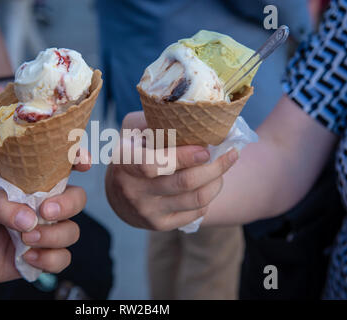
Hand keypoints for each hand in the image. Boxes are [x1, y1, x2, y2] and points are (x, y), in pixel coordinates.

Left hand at [0, 150, 90, 291]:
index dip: (77, 160)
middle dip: (67, 205)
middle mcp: (40, 205)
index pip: (59, 167)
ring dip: (54, 236)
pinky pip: (61, 258)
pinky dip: (50, 259)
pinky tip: (27, 257)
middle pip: (76, 199)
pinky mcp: (39, 256)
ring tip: (26, 240)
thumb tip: (30, 220)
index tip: (84, 163)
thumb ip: (1, 204)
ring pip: (72, 231)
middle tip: (44, 213)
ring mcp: (41, 231)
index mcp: (28, 183)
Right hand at [105, 112, 237, 230]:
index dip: (183, 157)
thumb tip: (193, 114)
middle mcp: (132, 190)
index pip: (153, 164)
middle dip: (215, 167)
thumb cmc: (132, 152)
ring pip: (195, 199)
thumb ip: (154, 120)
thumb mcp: (132, 130)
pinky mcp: (159, 224)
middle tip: (230, 154)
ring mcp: (146, 210)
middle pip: (184, 182)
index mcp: (123, 162)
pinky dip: (209, 197)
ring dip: (217, 181)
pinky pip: (195, 213)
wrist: (118, 193)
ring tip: (224, 167)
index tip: (205, 149)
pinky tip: (211, 184)